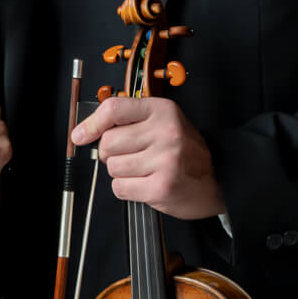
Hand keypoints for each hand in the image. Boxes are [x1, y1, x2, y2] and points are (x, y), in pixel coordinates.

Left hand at [71, 96, 225, 220]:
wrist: (217, 180)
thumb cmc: (185, 152)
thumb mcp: (163, 123)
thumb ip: (130, 120)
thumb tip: (86, 130)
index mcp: (162, 111)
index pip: (114, 109)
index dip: (91, 123)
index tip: (80, 134)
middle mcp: (165, 132)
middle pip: (108, 142)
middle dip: (110, 153)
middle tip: (130, 156)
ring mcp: (164, 160)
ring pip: (112, 167)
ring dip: (121, 172)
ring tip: (142, 170)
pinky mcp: (160, 187)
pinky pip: (120, 187)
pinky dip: (127, 189)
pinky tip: (144, 184)